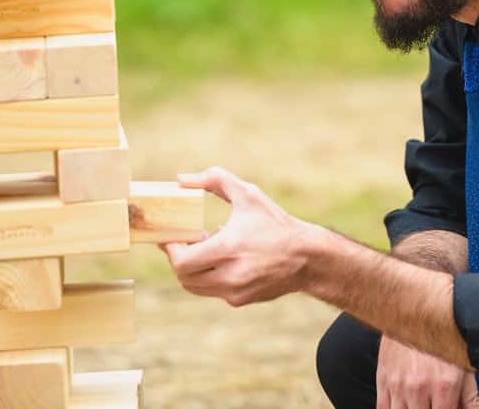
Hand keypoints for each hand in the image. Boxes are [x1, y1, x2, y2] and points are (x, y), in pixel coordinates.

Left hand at [162, 166, 317, 306]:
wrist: (307, 257)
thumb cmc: (275, 223)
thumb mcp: (248, 193)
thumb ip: (213, 179)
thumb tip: (181, 178)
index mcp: (229, 248)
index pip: (182, 261)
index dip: (171, 249)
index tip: (172, 236)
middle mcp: (230, 275)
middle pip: (183, 276)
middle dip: (178, 258)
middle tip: (183, 241)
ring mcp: (234, 292)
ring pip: (194, 286)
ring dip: (191, 269)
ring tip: (203, 248)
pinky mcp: (239, 300)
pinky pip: (212, 290)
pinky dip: (208, 276)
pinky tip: (222, 258)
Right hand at [376, 335, 474, 408]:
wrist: (414, 302)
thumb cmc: (443, 330)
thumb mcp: (464, 362)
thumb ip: (471, 399)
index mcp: (444, 385)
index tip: (450, 406)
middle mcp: (418, 387)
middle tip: (437, 403)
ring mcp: (398, 384)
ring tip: (422, 402)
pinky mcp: (383, 378)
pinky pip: (383, 408)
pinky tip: (404, 405)